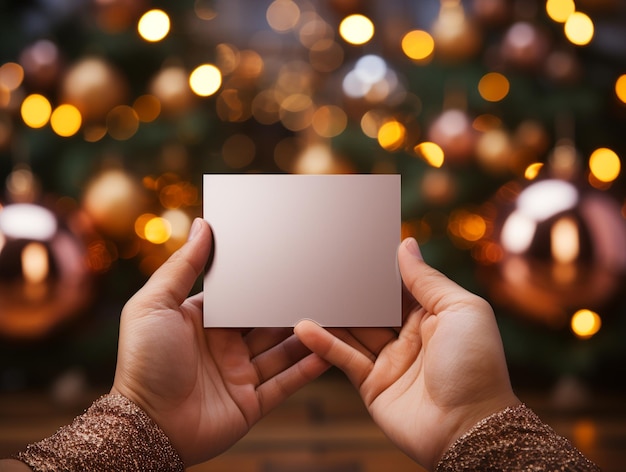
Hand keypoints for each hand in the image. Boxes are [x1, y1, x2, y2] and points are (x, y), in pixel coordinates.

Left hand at [111, 218, 328, 465]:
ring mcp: (239, 374)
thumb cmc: (143, 363)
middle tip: (319, 285)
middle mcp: (224, 345)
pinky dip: (307, 368)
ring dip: (305, 335)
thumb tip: (202, 226)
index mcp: (203, 320)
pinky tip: (328, 351)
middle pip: (266, 321)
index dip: (262, 281)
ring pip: (282, 350)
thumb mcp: (154, 305)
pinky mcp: (251, 402)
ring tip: (333, 315)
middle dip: (290, 306)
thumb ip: (181, 267)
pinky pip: (285, 383)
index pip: (240, 295)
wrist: (148, 427)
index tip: (287, 260)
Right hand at [294, 237, 519, 470]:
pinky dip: (324, 343)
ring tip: (304, 291)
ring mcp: (390, 360)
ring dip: (331, 313)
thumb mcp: (462, 310)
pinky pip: (345, 358)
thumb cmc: (476, 366)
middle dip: (350, 289)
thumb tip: (406, 244)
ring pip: (353, 329)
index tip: (353, 248)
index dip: (379, 268)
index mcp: (434, 314)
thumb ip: (428, 279)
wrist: (469, 428)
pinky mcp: (372, 384)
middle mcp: (410, 335)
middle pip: (371, 306)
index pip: (399, 284)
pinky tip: (304, 326)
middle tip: (319, 266)